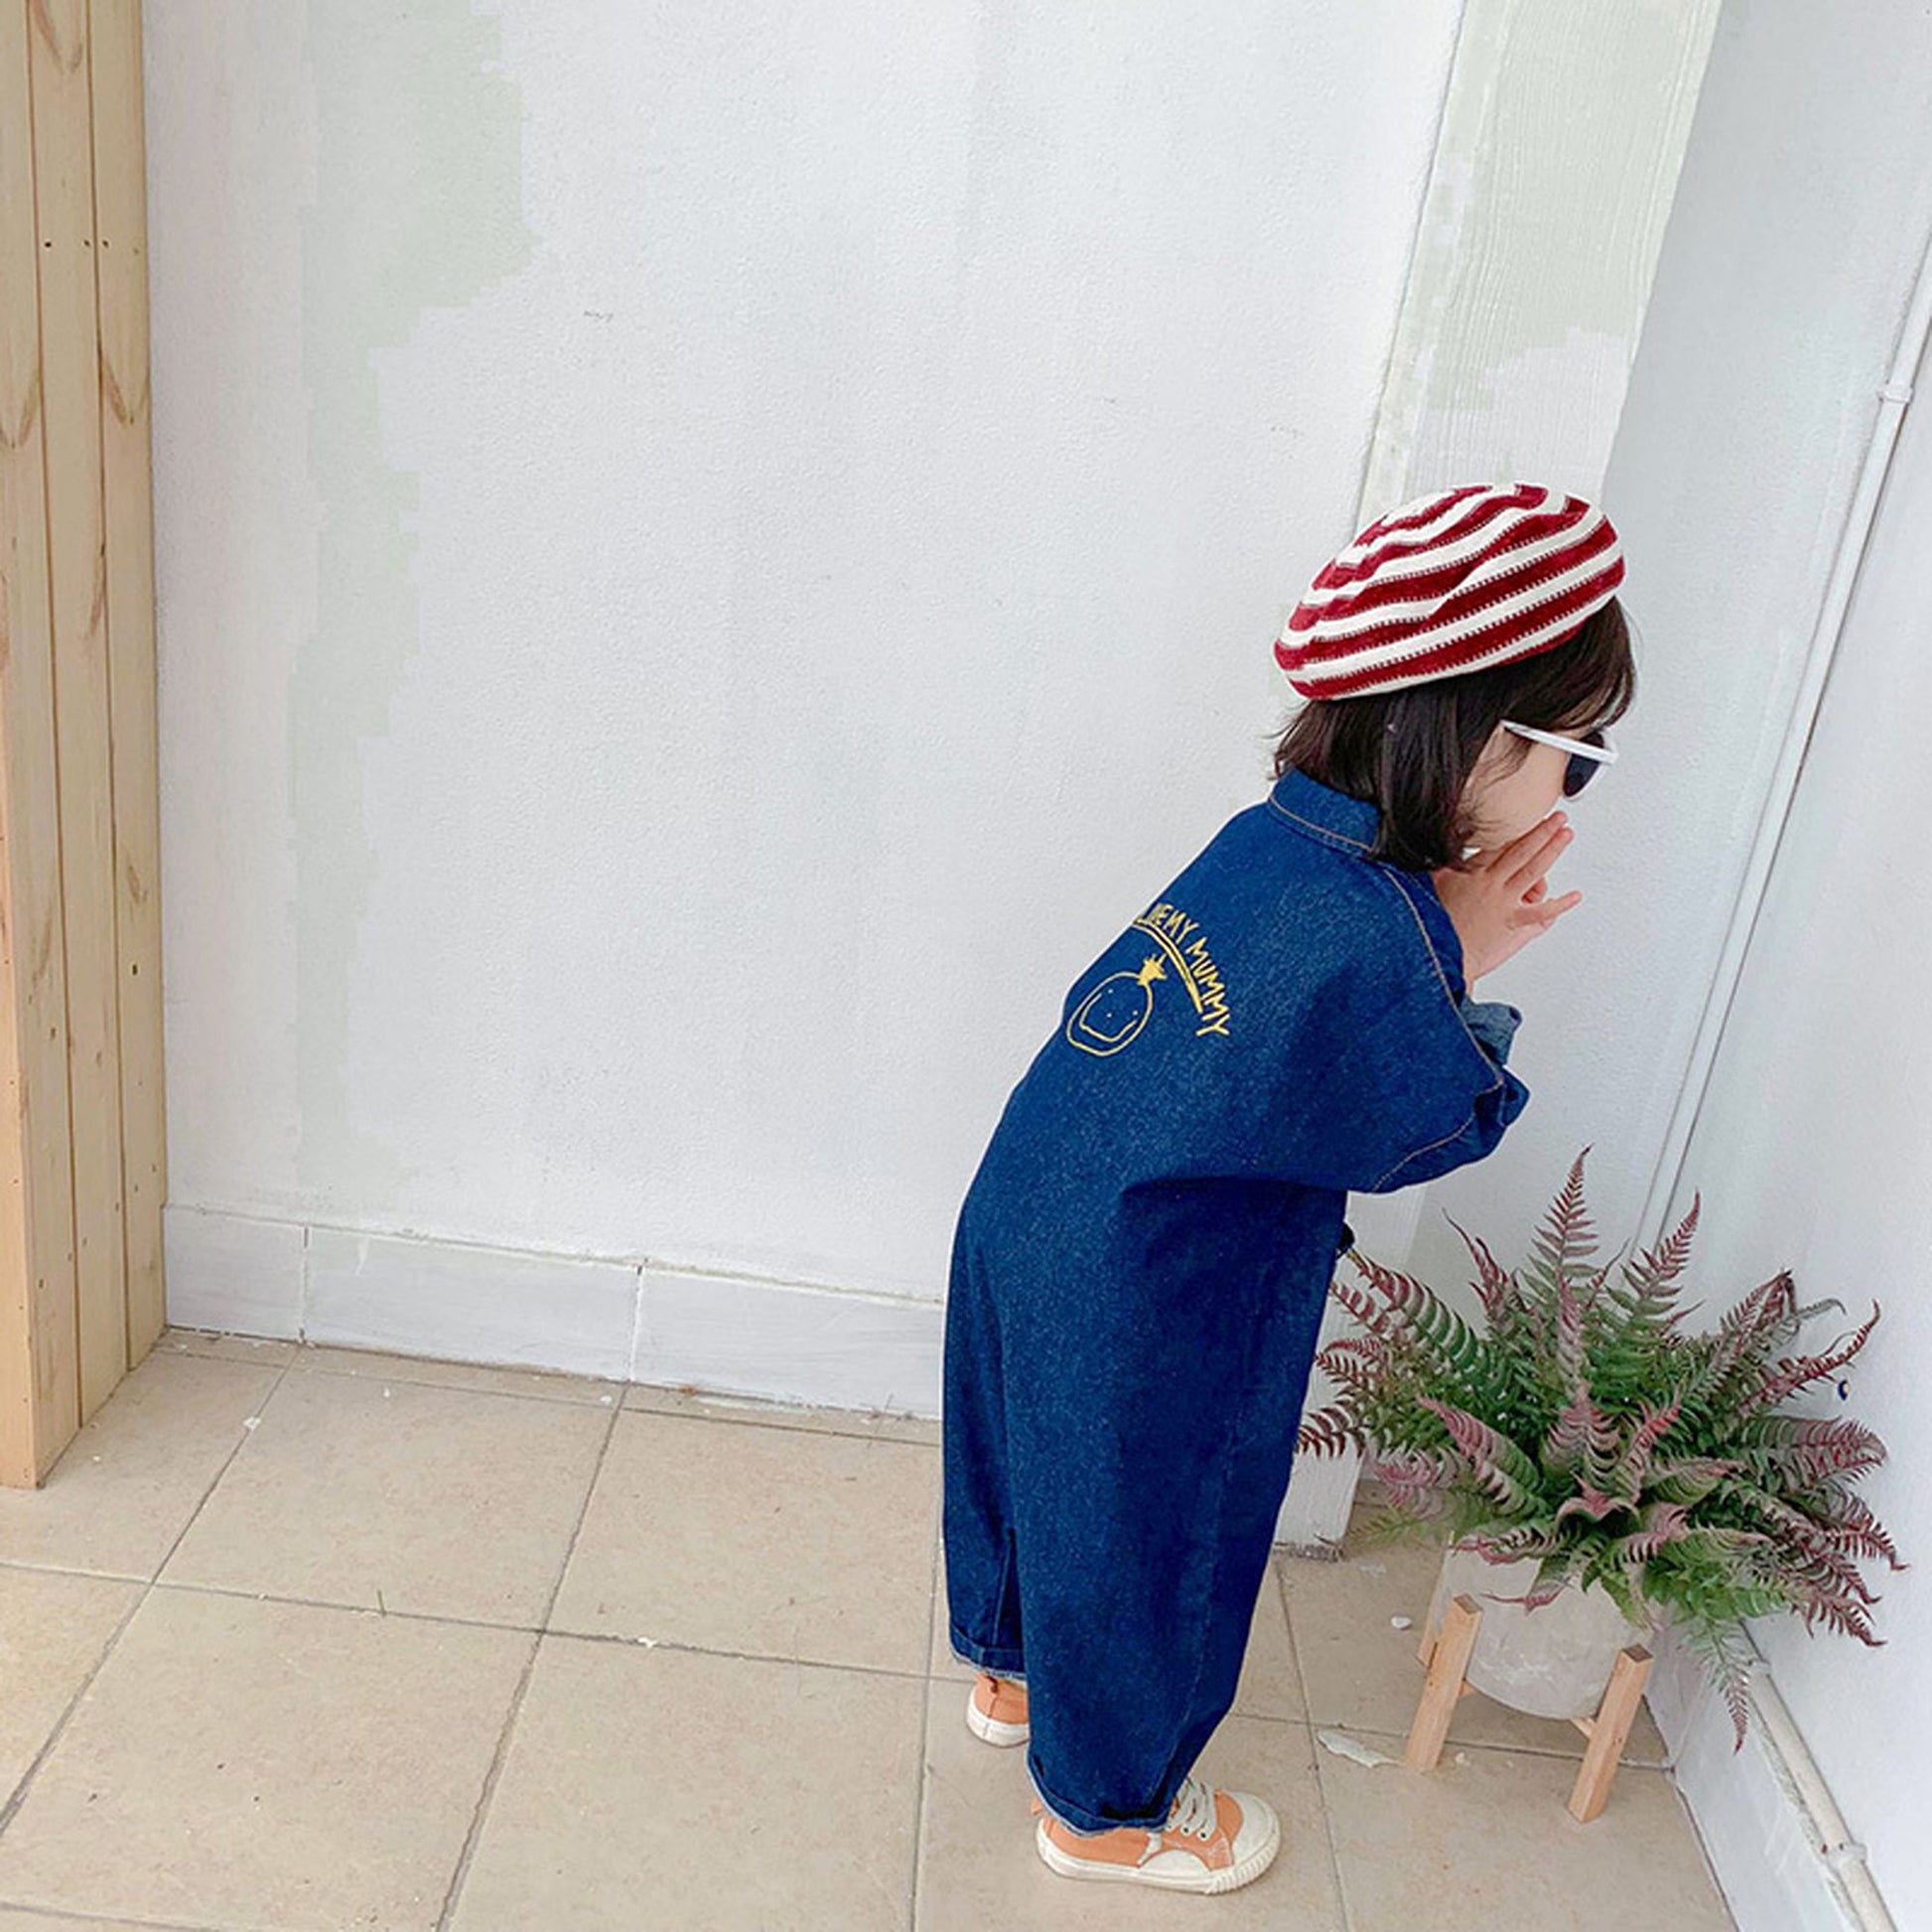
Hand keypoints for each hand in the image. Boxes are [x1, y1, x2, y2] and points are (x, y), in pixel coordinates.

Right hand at [1430, 812, 1579, 982]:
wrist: (1440, 955)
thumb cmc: (1434, 926)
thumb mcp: (1430, 887)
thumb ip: (1438, 868)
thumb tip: (1435, 855)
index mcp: (1472, 874)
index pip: (1499, 845)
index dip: (1515, 830)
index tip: (1526, 819)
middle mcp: (1492, 884)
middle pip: (1523, 850)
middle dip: (1542, 831)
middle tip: (1558, 818)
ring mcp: (1506, 903)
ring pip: (1535, 870)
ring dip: (1553, 850)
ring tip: (1566, 835)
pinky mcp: (1513, 923)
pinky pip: (1542, 912)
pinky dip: (1560, 905)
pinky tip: (1574, 896)